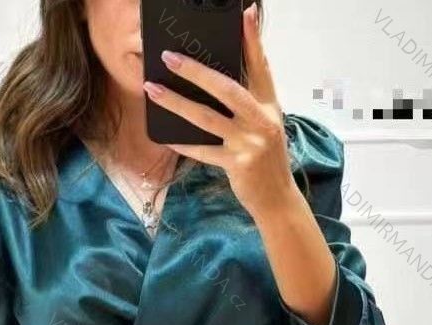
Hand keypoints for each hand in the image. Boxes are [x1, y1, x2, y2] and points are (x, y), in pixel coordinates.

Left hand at [143, 1, 296, 221]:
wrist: (277, 198)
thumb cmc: (266, 160)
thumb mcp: (265, 127)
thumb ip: (249, 104)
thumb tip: (218, 82)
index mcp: (269, 107)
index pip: (261, 67)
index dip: (252, 41)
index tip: (244, 15)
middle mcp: (262, 121)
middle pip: (226, 88)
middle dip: (196, 71)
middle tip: (170, 57)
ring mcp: (249, 143)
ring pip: (207, 117)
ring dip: (177, 102)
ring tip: (153, 89)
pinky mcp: (237, 164)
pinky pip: (203, 150)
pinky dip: (184, 143)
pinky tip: (168, 137)